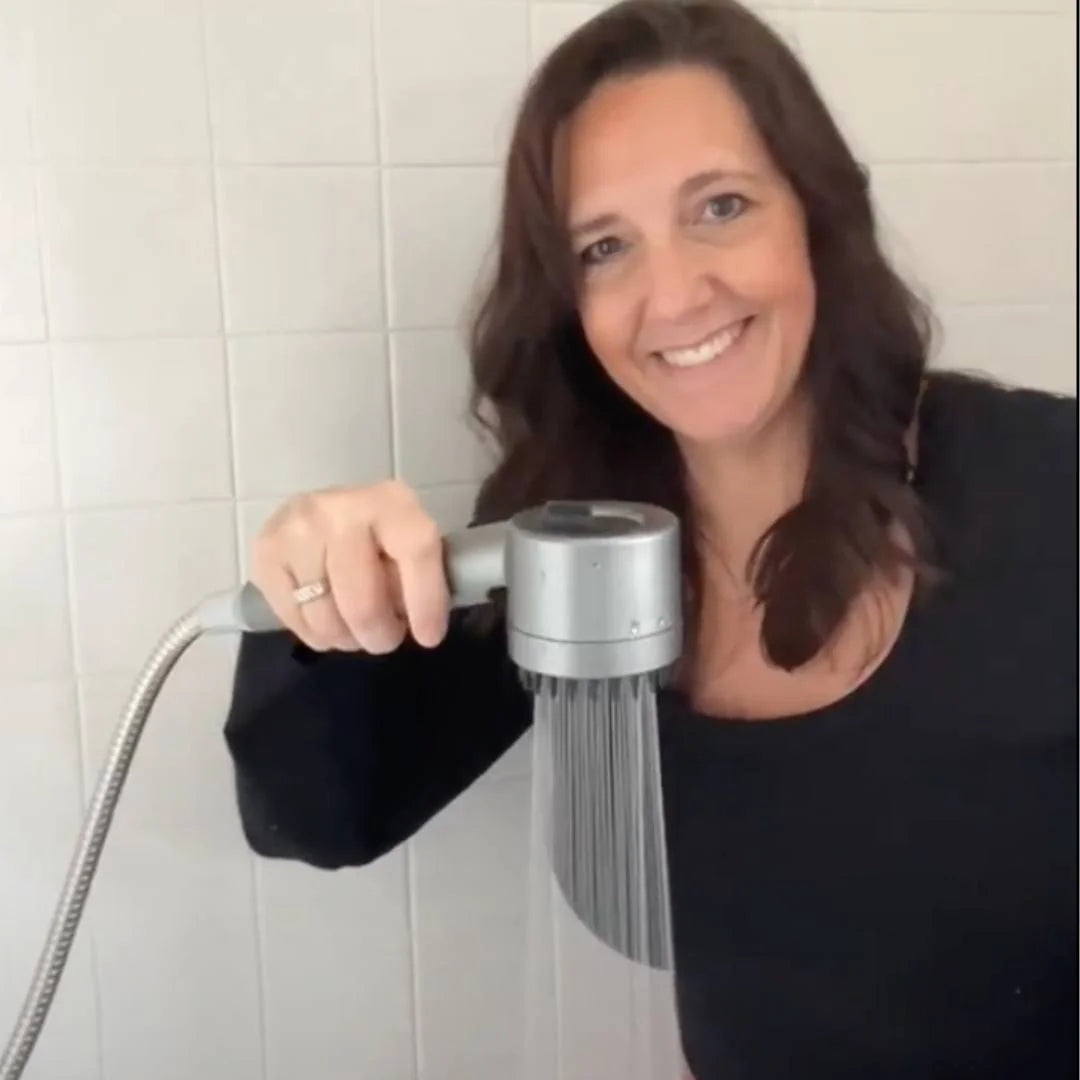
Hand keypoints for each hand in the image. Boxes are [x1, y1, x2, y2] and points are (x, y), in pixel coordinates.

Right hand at [250, 480, 449, 653]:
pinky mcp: (266, 551)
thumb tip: (416, 623)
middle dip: (379, 635)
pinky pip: (294, 620)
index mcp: (392, 502)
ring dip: (345, 639)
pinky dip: (315, 634)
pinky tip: (325, 620)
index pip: (415, 551)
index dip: (425, 602)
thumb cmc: (378, 538)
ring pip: (325, 619)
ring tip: (353, 629)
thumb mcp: (410, 548)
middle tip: (384, 638)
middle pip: (362, 602)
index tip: (428, 638)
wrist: (323, 514)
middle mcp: (340, 509)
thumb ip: (418, 579)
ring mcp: (297, 529)